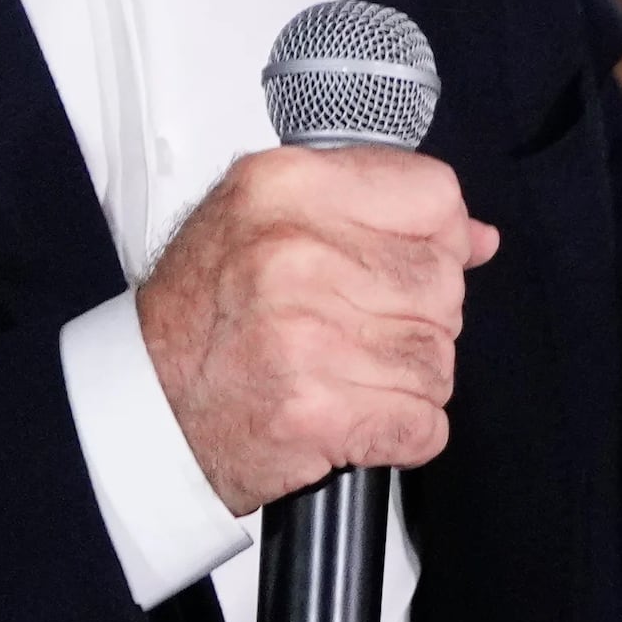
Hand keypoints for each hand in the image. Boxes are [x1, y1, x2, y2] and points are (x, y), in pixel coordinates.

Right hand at [132, 146, 498, 515]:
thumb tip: (476, 237)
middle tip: (352, 330)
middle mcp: (294, 255)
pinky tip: (352, 417)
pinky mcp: (318, 412)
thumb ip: (374, 209)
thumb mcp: (265, 220)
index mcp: (284, 188)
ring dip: (404, 379)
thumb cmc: (202, 316)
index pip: (434, 196)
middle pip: (442, 283)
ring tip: (343, 373)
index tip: (404, 263)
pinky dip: (400, 432)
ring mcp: (308, 336)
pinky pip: (424, 424)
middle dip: (414, 317)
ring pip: (438, 357)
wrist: (145, 411)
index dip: (435, 238)